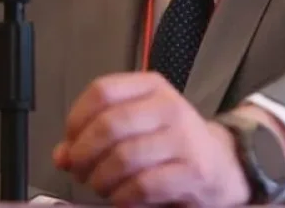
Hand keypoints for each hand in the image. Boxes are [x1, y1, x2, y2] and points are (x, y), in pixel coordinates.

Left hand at [53, 72, 250, 205]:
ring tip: (101, 186)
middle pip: (109, 125)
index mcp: (151, 87)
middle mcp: (168, 106)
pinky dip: (122, 197)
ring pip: (123, 158)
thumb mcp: (137, 126)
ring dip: (101, 180)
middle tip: (80, 171)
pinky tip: (122, 198)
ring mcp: (183, 139)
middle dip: (84, 155)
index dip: (76, 120)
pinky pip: (142, 186)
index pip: (102, 91)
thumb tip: (62, 155)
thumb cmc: (171, 143)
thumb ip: (96, 134)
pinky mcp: (192, 172)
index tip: (70, 143)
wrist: (222, 165)